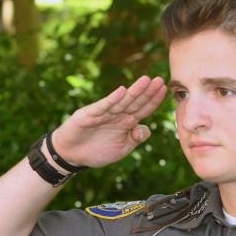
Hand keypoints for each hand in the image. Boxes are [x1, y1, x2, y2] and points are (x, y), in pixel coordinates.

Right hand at [51, 75, 166, 167]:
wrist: (70, 155)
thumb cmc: (96, 151)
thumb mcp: (121, 149)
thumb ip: (135, 139)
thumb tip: (146, 129)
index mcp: (126, 122)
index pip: (143, 109)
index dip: (154, 100)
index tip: (165, 90)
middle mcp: (117, 115)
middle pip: (135, 102)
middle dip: (148, 92)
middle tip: (160, 80)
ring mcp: (103, 113)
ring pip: (122, 101)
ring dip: (134, 91)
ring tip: (146, 80)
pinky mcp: (89, 114)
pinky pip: (103, 106)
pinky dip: (113, 99)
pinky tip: (122, 91)